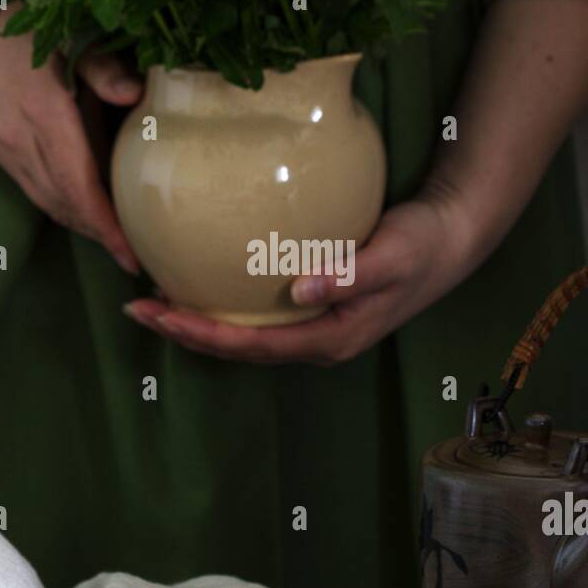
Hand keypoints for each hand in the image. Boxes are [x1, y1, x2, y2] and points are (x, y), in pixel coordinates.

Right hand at [0, 13, 141, 271]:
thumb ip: (103, 69)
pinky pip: (32, 188)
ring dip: (80, 224)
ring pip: (47, 201)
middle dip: (100, 235)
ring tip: (113, 241)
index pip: (80, 188)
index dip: (106, 226)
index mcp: (44, 116)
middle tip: (135, 257)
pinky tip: (81, 208)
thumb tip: (139, 94)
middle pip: (66, 205)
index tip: (131, 253)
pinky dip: (61, 205)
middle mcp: (20, 141)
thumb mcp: (67, 37)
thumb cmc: (17, 21)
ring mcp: (4, 147)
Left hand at [122, 194, 483, 364]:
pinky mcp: (315, 306)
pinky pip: (258, 315)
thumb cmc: (422, 245)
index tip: (160, 314)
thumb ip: (350, 274)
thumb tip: (299, 290)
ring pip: (245, 335)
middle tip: (137, 306)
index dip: (203, 335)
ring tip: (155, 299)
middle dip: (187, 331)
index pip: (252, 346)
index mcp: (331, 339)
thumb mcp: (393, 256)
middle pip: (239, 348)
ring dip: (199, 321)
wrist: (450, 238)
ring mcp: (316, 326)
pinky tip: (200, 281)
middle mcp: (318, 341)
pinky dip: (223, 303)